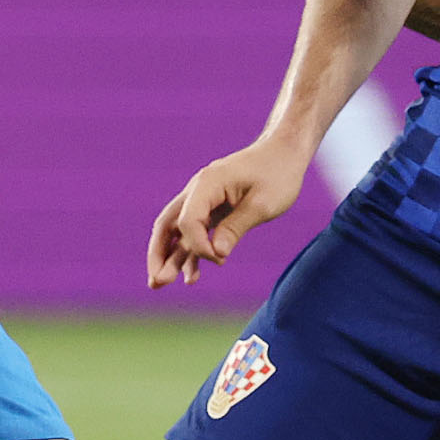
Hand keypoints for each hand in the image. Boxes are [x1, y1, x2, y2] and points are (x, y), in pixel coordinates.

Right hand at [147, 138, 308, 288]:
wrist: (285, 153)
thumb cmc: (278, 174)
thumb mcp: (263, 203)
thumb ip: (237, 227)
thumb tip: (217, 254)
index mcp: (208, 183)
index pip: (189, 221)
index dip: (198, 245)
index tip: (220, 259)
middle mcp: (199, 190)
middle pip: (167, 224)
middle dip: (158, 254)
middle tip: (155, 282)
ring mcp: (203, 200)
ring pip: (176, 231)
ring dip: (168, 257)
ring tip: (159, 285)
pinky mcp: (213, 209)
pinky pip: (195, 233)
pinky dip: (191, 253)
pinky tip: (190, 277)